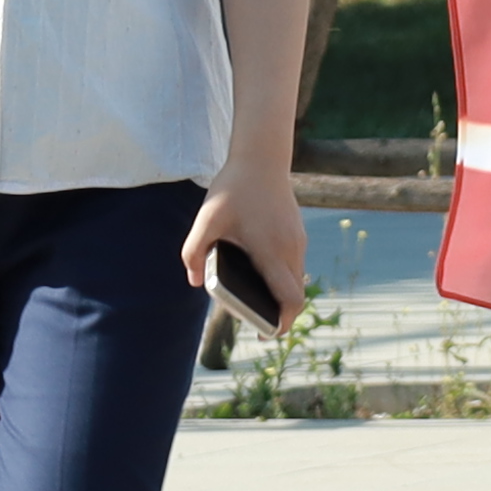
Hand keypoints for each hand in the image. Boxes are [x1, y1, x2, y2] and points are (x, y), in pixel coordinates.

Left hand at [181, 161, 305, 330]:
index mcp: (271, 252)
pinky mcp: (297, 233)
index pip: (289, 299)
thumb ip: (194, 252)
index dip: (282, 323)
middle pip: (295, 295)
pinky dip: (281, 276)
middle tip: (255, 320)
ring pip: (296, 280)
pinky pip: (293, 265)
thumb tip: (195, 281)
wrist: (261, 156)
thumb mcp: (206, 220)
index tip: (267, 334)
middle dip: (279, 313)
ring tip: (254, 297)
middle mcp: (290, 249)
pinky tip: (259, 272)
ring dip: (280, 293)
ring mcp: (297, 241)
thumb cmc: (233, 188)